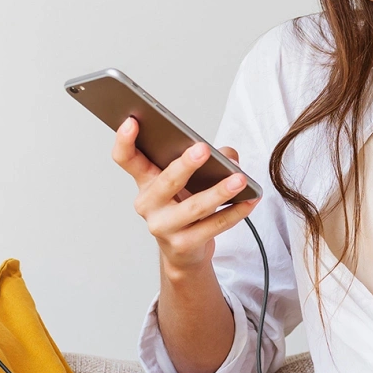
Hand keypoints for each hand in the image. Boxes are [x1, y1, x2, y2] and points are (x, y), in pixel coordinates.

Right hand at [110, 116, 260, 275]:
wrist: (184, 250)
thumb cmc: (184, 204)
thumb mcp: (191, 178)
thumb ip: (211, 159)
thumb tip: (230, 157)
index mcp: (145, 180)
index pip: (126, 158)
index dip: (124, 140)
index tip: (132, 121)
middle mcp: (148, 203)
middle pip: (165, 182)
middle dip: (184, 165)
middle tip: (202, 149)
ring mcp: (163, 227)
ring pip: (193, 208)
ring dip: (219, 192)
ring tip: (239, 179)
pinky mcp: (182, 244)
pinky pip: (212, 226)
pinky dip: (234, 213)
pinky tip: (248, 201)